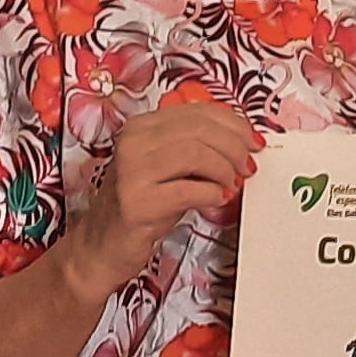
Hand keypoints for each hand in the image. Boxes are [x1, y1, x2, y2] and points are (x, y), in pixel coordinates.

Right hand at [53, 89, 257, 300]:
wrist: (103, 245)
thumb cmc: (141, 205)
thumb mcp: (168, 167)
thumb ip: (197, 147)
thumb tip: (242, 141)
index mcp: (141, 126)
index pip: (197, 111)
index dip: (234, 124)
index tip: (253, 140)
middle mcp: (133, 142)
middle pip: (200, 129)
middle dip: (234, 147)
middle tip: (248, 165)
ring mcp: (132, 171)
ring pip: (196, 153)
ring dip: (224, 169)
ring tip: (232, 184)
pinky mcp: (138, 203)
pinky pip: (189, 190)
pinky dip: (212, 193)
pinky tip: (217, 199)